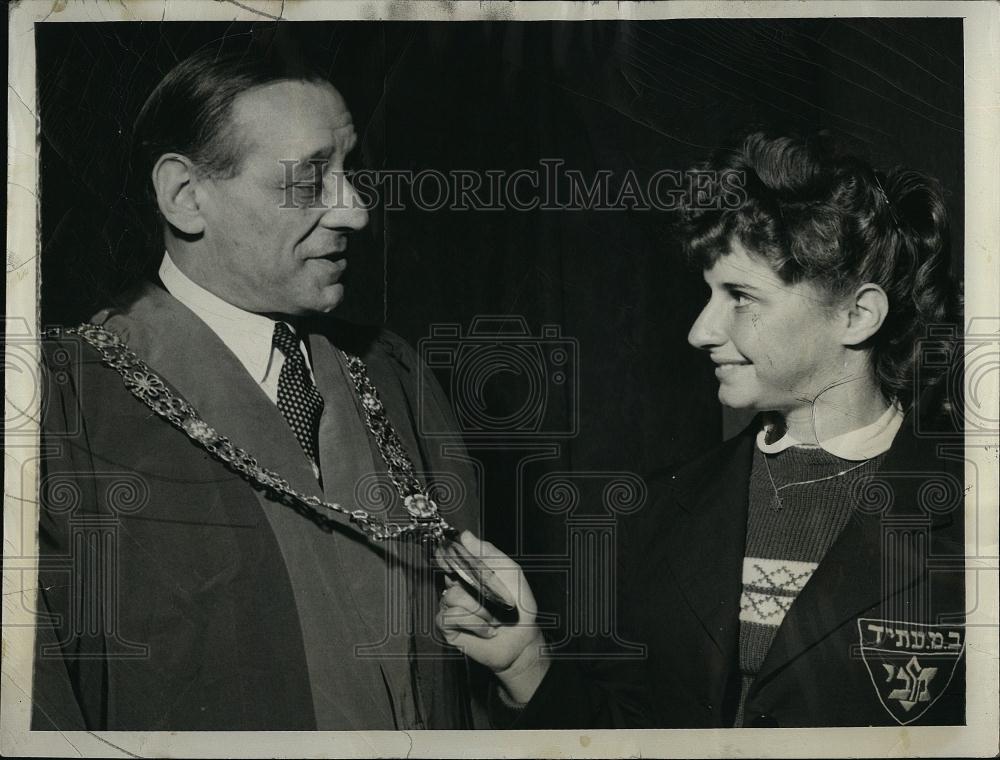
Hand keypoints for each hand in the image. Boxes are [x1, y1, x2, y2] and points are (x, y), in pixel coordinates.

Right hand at [435, 531, 548, 702]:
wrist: (522, 639)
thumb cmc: (519, 607)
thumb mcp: (510, 572)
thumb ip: (489, 552)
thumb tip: (465, 535)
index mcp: (470, 572)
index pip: (449, 555)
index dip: (448, 553)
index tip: (453, 555)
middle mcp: (457, 586)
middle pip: (452, 574)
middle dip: (478, 586)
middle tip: (494, 597)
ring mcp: (450, 606)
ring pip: (453, 596)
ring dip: (480, 609)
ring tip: (493, 617)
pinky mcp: (448, 626)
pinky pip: (452, 616)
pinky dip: (475, 623)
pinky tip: (486, 629)